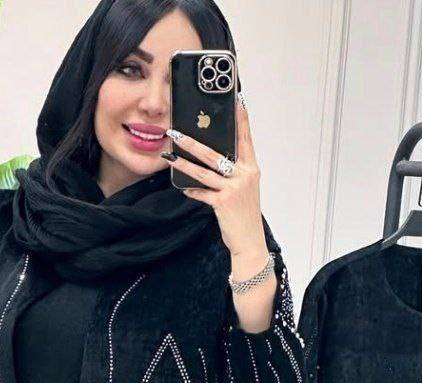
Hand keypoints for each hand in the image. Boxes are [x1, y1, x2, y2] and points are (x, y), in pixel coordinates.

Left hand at [163, 95, 264, 260]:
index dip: (242, 120)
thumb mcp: (245, 189)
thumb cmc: (245, 214)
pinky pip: (202, 192)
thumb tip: (213, 160)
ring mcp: (234, 189)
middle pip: (215, 154)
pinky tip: (183, 187)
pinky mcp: (223, 202)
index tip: (237, 102)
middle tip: (177, 132)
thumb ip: (233, 173)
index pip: (245, 139)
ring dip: (184, 163)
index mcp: (251, 169)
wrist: (250, 242)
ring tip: (170, 155)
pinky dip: (192, 190)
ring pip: (204, 171)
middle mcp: (244, 175)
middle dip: (193, 142)